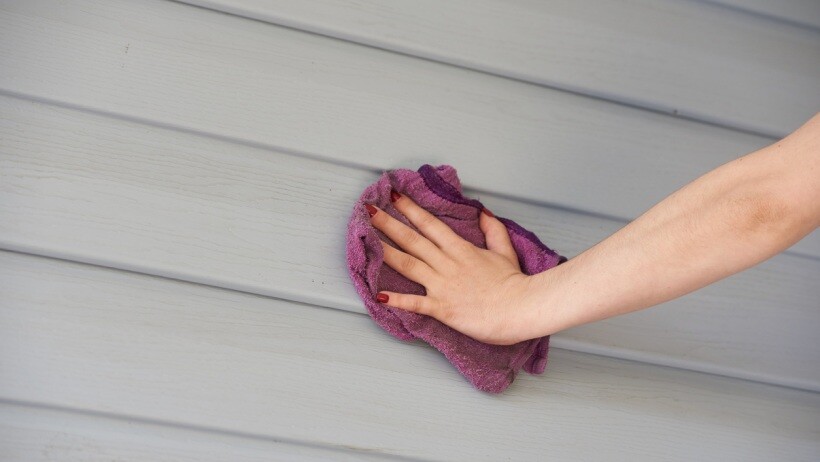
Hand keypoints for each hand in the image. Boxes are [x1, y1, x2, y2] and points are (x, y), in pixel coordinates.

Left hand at [367, 190, 536, 344]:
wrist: (522, 309)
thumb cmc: (514, 284)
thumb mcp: (505, 251)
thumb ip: (493, 231)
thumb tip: (483, 212)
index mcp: (461, 250)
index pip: (430, 224)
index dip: (410, 209)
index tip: (394, 196)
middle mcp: (448, 264)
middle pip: (413, 240)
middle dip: (389, 224)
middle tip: (368, 210)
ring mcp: (443, 286)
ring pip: (409, 265)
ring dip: (386, 251)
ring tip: (366, 240)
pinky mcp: (443, 308)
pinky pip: (416, 302)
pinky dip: (397, 299)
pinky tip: (379, 295)